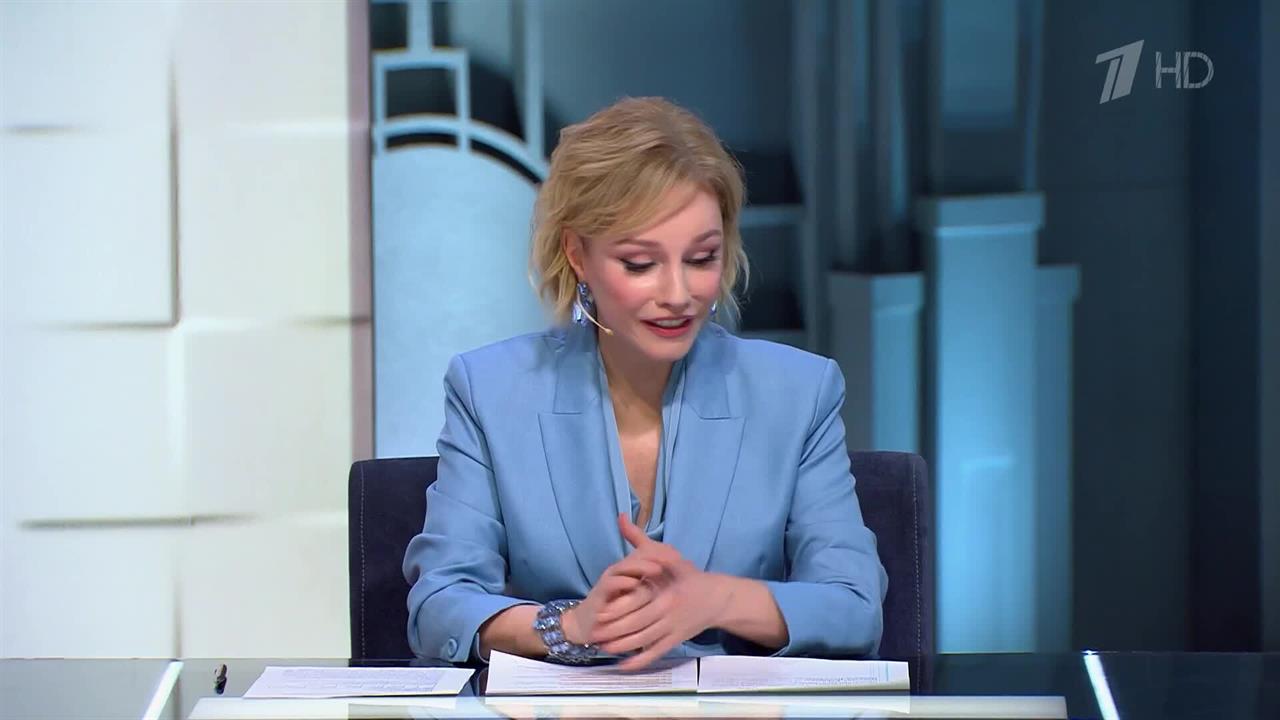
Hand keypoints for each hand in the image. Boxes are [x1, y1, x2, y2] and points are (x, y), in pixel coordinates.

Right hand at [560, 519, 667, 644]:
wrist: (588, 624)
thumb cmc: (616, 610)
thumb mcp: (638, 599)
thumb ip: (652, 589)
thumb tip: (674, 584)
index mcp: (630, 571)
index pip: (646, 554)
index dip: (663, 553)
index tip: (680, 557)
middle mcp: (620, 572)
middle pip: (638, 557)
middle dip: (655, 556)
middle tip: (673, 558)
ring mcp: (609, 580)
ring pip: (626, 567)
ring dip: (642, 567)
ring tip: (658, 568)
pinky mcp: (599, 592)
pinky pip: (611, 583)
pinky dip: (623, 582)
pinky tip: (635, 584)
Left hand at [591, 515, 731, 670]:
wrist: (718, 598)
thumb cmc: (690, 576)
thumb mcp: (667, 555)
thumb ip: (640, 539)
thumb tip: (621, 518)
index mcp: (667, 593)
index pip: (638, 605)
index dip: (617, 612)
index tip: (598, 614)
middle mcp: (669, 612)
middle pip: (638, 626)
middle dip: (614, 632)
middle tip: (593, 635)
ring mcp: (673, 629)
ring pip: (644, 641)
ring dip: (622, 647)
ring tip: (602, 648)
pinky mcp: (676, 640)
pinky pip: (656, 653)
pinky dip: (639, 661)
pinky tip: (623, 666)